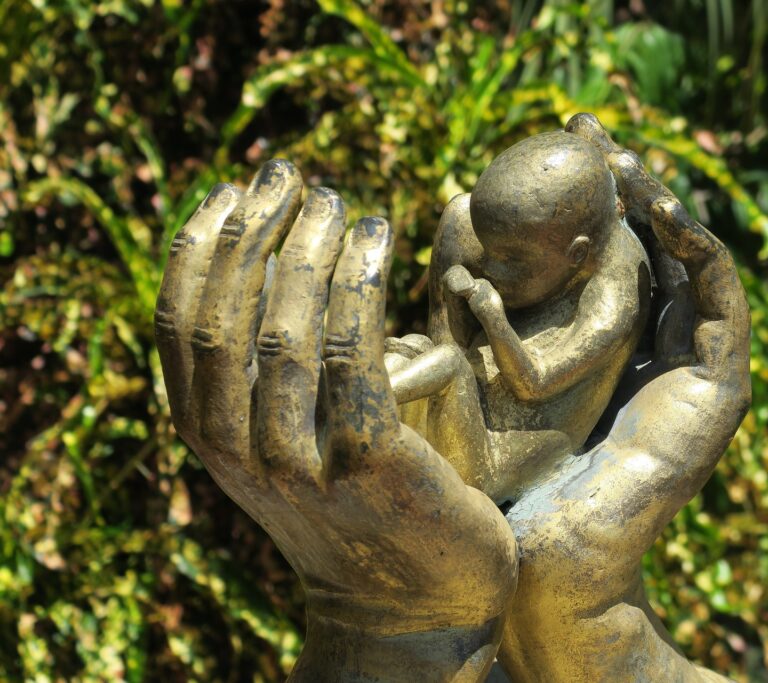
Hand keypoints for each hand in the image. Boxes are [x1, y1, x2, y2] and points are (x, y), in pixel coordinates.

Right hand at [155, 161, 515, 680]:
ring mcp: (298, 460)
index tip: (236, 189)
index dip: (203, 246)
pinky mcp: (366, 460)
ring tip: (340, 203)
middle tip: (294, 177)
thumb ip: (266, 385)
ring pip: (286, 329)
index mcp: (208, 437)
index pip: (181, 324)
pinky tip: (376, 239)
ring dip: (310, 249)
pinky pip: (352, 353)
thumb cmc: (356, 511)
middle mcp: (237, 449)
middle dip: (254, 232)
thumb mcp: (287, 448)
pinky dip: (359, 283)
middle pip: (226, 316)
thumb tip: (276, 277)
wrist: (407, 606)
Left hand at [493, 116, 749, 680]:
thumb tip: (443, 258)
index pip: (605, 256)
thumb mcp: (484, 379)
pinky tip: (663, 212)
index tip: (549, 147)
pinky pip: (720, 302)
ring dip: (663, 206)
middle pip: (648, 249)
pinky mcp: (719, 389)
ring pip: (688, 265)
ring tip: (623, 161)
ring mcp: (690, 370)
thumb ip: (479, 323)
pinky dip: (699, 250)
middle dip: (624, 187)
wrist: (544, 565)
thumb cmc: (502, 485)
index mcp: (603, 350)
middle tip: (588, 132)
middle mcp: (651, 353)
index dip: (584, 199)